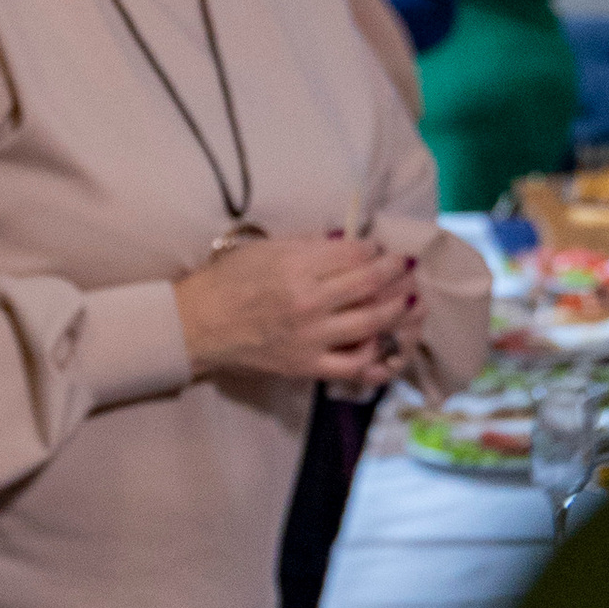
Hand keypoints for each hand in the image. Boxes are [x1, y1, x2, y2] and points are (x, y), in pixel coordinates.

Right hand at [172, 231, 415, 385]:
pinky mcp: (307, 366)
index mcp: (296, 268)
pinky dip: (375, 355)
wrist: (197, 326)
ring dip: (398, 308)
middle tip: (407, 267)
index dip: (374, 248)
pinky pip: (354, 365)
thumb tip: (347, 241)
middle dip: (396, 272)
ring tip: (410, 300)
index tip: (379, 248)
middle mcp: (309, 302)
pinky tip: (382, 342)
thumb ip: (309, 245)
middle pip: (370, 284)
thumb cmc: (227, 282)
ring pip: (371, 322)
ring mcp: (311, 337)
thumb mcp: (265, 249)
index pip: (353, 253)